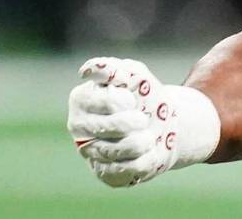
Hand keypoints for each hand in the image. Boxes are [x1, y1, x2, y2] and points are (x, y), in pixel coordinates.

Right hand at [67, 57, 219, 187]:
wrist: (163, 123)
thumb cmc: (144, 96)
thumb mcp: (135, 74)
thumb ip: (114, 68)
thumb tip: (85, 71)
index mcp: (81, 99)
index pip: (108, 101)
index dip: (127, 100)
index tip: (131, 99)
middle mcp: (78, 127)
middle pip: (112, 127)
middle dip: (137, 122)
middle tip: (143, 119)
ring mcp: (89, 152)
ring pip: (119, 151)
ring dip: (143, 142)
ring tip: (149, 136)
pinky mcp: (104, 172)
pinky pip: (127, 171)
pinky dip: (146, 160)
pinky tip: (148, 153)